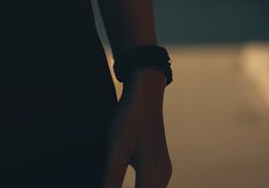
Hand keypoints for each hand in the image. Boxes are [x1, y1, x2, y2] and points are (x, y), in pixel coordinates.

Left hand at [102, 70, 171, 187]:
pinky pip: (148, 186)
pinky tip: (117, 185)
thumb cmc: (131, 116)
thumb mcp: (117, 147)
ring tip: (110, 185)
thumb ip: (111, 177)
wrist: (145, 90)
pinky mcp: (156, 163)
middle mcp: (162, 177)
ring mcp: (161, 170)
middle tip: (106, 186)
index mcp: (154, 177)